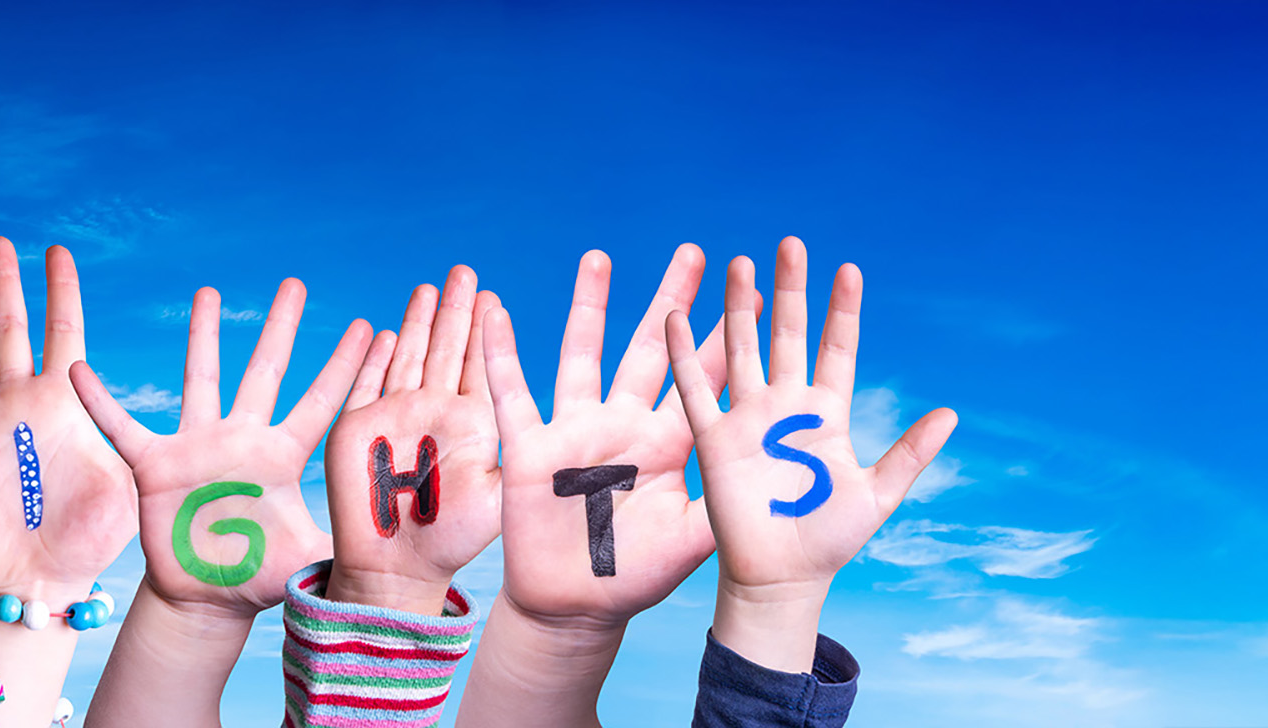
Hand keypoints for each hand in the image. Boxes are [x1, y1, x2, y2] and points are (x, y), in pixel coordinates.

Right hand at [0, 239, 136, 601]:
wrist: (40, 580)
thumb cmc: (89, 536)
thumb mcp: (120, 478)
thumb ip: (112, 429)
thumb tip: (100, 382)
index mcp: (63, 402)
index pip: (63, 331)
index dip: (60, 291)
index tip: (57, 250)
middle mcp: (18, 403)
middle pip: (8, 329)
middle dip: (3, 284)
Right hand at [73, 280, 365, 617]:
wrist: (204, 597)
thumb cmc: (257, 576)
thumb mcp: (304, 559)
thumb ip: (339, 548)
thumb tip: (387, 551)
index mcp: (281, 457)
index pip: (320, 404)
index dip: (346, 369)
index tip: (373, 329)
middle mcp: (242, 439)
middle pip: (265, 372)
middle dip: (280, 328)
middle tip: (295, 284)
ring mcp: (198, 446)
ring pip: (201, 379)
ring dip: (202, 337)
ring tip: (207, 292)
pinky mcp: (155, 464)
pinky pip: (121, 426)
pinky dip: (99, 401)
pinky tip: (79, 370)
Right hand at [320, 266, 502, 613]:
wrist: (397, 567)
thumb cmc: (452, 539)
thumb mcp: (499, 494)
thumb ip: (515, 455)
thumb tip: (551, 426)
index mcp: (470, 423)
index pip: (478, 363)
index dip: (482, 327)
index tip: (491, 292)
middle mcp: (433, 413)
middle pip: (443, 348)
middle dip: (453, 310)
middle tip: (464, 271)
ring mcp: (394, 418)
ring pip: (406, 356)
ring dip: (415, 322)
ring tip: (427, 286)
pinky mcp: (356, 429)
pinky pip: (364, 382)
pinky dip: (369, 357)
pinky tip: (376, 330)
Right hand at [481, 245, 736, 624]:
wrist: (574, 607)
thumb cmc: (634, 578)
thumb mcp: (690, 541)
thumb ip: (721, 506)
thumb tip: (771, 479)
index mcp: (666, 446)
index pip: (698, 381)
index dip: (720, 341)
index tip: (750, 297)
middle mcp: (623, 426)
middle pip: (649, 350)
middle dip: (671, 301)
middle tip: (694, 252)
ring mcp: (575, 432)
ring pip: (582, 354)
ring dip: (590, 306)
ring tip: (599, 257)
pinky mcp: (529, 449)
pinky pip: (511, 393)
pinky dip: (501, 354)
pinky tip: (496, 312)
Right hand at [666, 236, 956, 670]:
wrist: (781, 577)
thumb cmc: (829, 540)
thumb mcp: (878, 494)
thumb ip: (910, 453)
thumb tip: (952, 414)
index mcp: (827, 415)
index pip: (836, 349)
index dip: (842, 311)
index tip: (848, 270)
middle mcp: (787, 407)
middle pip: (788, 335)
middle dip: (789, 290)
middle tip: (789, 244)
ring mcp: (749, 419)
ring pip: (743, 348)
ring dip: (741, 307)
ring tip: (740, 263)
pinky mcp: (715, 440)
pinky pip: (697, 391)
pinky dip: (687, 355)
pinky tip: (678, 317)